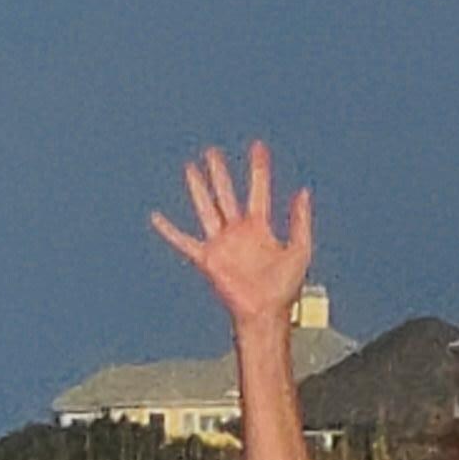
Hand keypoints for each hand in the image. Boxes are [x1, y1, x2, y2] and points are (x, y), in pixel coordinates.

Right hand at [151, 142, 315, 329]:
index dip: (259, 168)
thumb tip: (302, 190)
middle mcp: (237, 231)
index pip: (258, 189)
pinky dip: (169, 231)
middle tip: (212, 152)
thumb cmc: (285, 286)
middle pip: (225, 194)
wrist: (265, 312)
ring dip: (198, 188)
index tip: (257, 147)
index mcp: (260, 226)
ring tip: (190, 168)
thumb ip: (300, 220)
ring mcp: (221, 244)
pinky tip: (157, 217)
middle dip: (219, 172)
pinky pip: (183, 242)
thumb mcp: (300, 248)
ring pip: (206, 209)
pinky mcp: (207, 259)